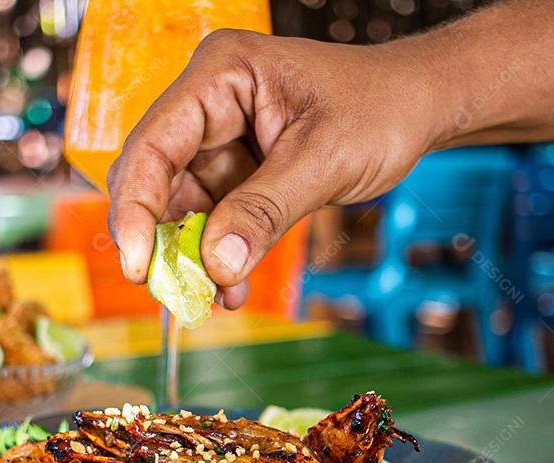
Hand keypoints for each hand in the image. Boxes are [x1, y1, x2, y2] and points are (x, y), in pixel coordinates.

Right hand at [107, 30, 443, 308]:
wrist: (416, 108)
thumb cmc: (380, 108)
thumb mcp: (324, 161)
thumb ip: (265, 211)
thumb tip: (216, 266)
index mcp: (222, 74)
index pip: (155, 143)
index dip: (136, 207)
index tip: (138, 265)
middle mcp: (209, 103)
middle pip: (154, 176)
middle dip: (159, 238)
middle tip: (169, 292)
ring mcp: (220, 138)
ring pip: (179, 206)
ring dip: (190, 256)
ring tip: (208, 298)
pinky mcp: (236, 170)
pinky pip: (212, 218)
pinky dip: (217, 254)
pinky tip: (230, 286)